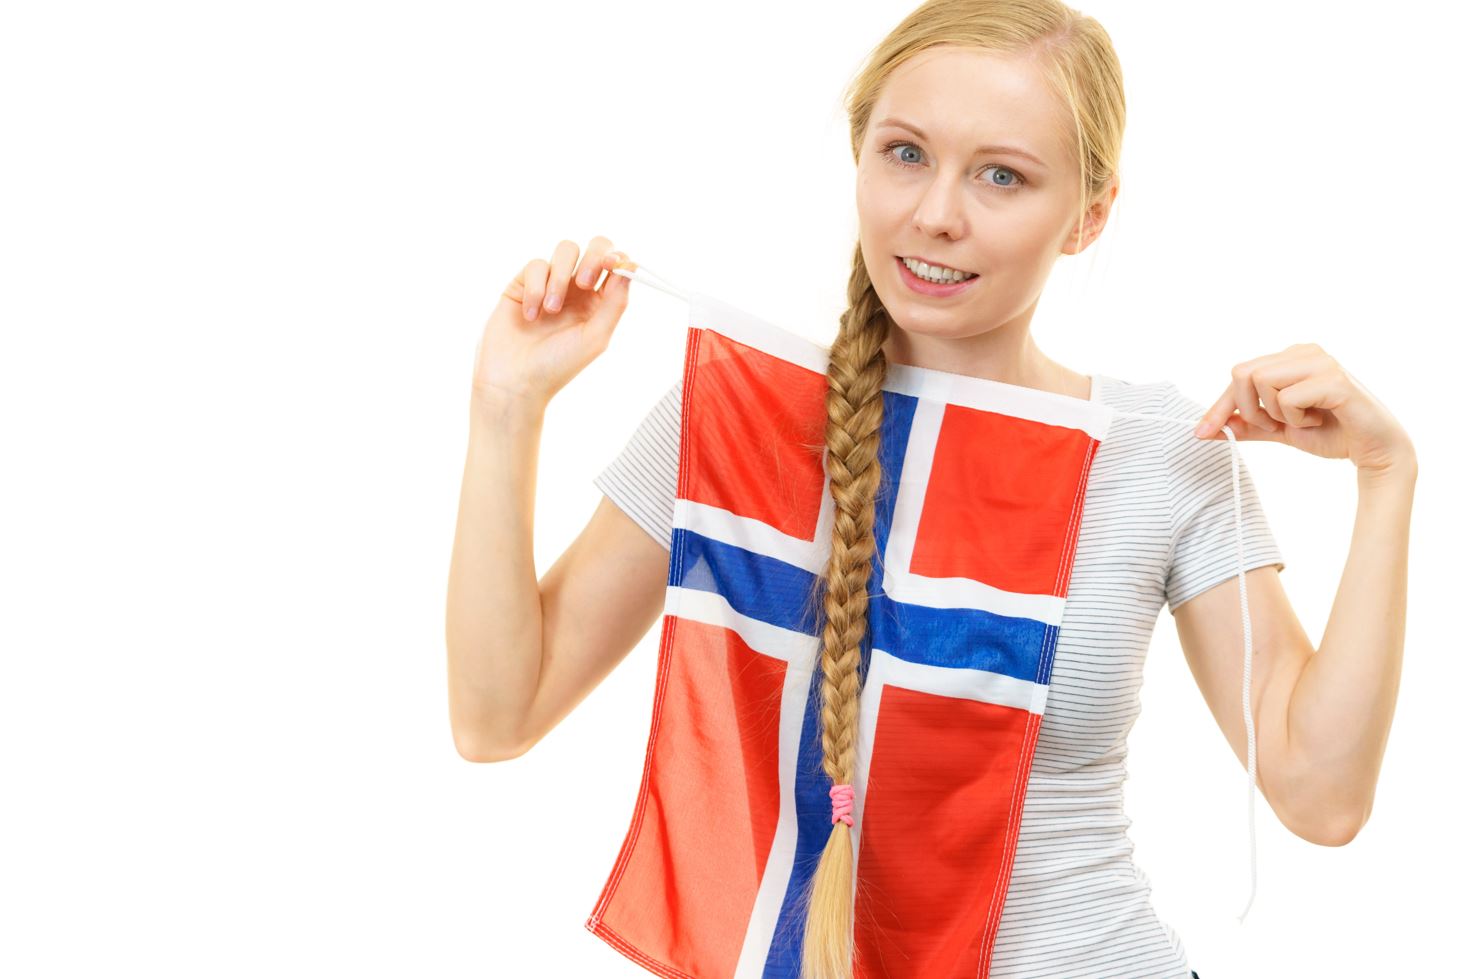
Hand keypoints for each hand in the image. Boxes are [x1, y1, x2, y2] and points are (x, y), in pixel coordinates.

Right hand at [473, 236, 633, 406]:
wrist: (514, 380)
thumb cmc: (557, 365)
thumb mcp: (596, 337)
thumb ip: (615, 303)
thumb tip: (631, 268)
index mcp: (600, 302)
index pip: (616, 266)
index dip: (618, 258)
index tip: (612, 265)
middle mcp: (578, 289)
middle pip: (595, 246)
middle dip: (593, 257)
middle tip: (584, 283)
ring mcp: (551, 282)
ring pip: (566, 250)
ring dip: (561, 278)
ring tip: (551, 310)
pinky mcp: (524, 282)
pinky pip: (537, 265)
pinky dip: (536, 289)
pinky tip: (530, 316)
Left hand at [1193, 343, 1415, 477]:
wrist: (1374, 450)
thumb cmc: (1332, 433)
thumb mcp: (1280, 430)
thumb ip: (1248, 425)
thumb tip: (1208, 428)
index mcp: (1290, 357)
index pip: (1239, 375)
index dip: (1218, 406)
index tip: (1202, 433)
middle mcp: (1304, 351)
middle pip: (1242, 373)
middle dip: (1249, 409)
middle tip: (1276, 426)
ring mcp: (1321, 361)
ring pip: (1261, 381)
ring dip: (1274, 414)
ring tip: (1303, 421)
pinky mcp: (1334, 379)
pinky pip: (1288, 398)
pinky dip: (1296, 419)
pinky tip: (1319, 419)